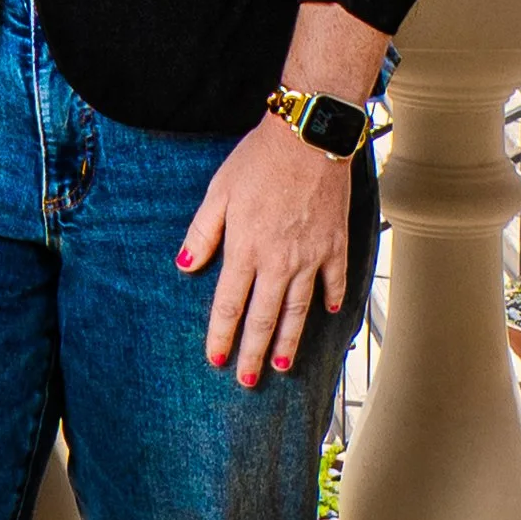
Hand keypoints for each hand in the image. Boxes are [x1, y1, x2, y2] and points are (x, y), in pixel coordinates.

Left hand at [177, 112, 356, 383]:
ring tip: (283, 365)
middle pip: (264, 318)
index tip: (215, 360)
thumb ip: (202, 233)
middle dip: (253, 353)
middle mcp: (278, 261)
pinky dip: (332, 299)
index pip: (228, 306)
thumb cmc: (258, 160)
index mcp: (245, 250)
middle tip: (247, 381)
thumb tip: (185, 266)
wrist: (308, 138)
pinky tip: (329, 315)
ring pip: (299, 310)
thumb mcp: (218, 192)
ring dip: (290, 341)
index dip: (221, 336)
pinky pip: (334, 280)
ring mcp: (311, 256)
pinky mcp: (335, 244)